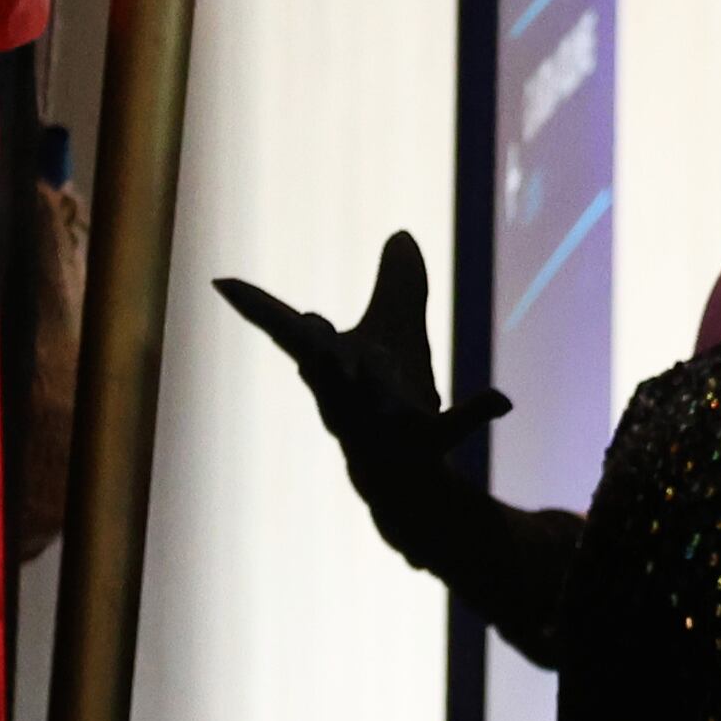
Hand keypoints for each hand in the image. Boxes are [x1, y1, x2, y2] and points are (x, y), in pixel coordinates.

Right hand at [216, 230, 499, 470]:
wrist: (407, 485)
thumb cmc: (391, 405)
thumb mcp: (398, 339)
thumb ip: (401, 287)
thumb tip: (401, 235)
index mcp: (334, 368)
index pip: (289, 333)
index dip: (255, 306)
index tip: (219, 280)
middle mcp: (346, 402)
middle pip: (322, 373)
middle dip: (314, 351)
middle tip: (309, 322)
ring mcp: (381, 436)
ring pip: (364, 415)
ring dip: (362, 393)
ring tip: (356, 366)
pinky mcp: (424, 458)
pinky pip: (448, 435)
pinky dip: (474, 415)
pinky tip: (501, 398)